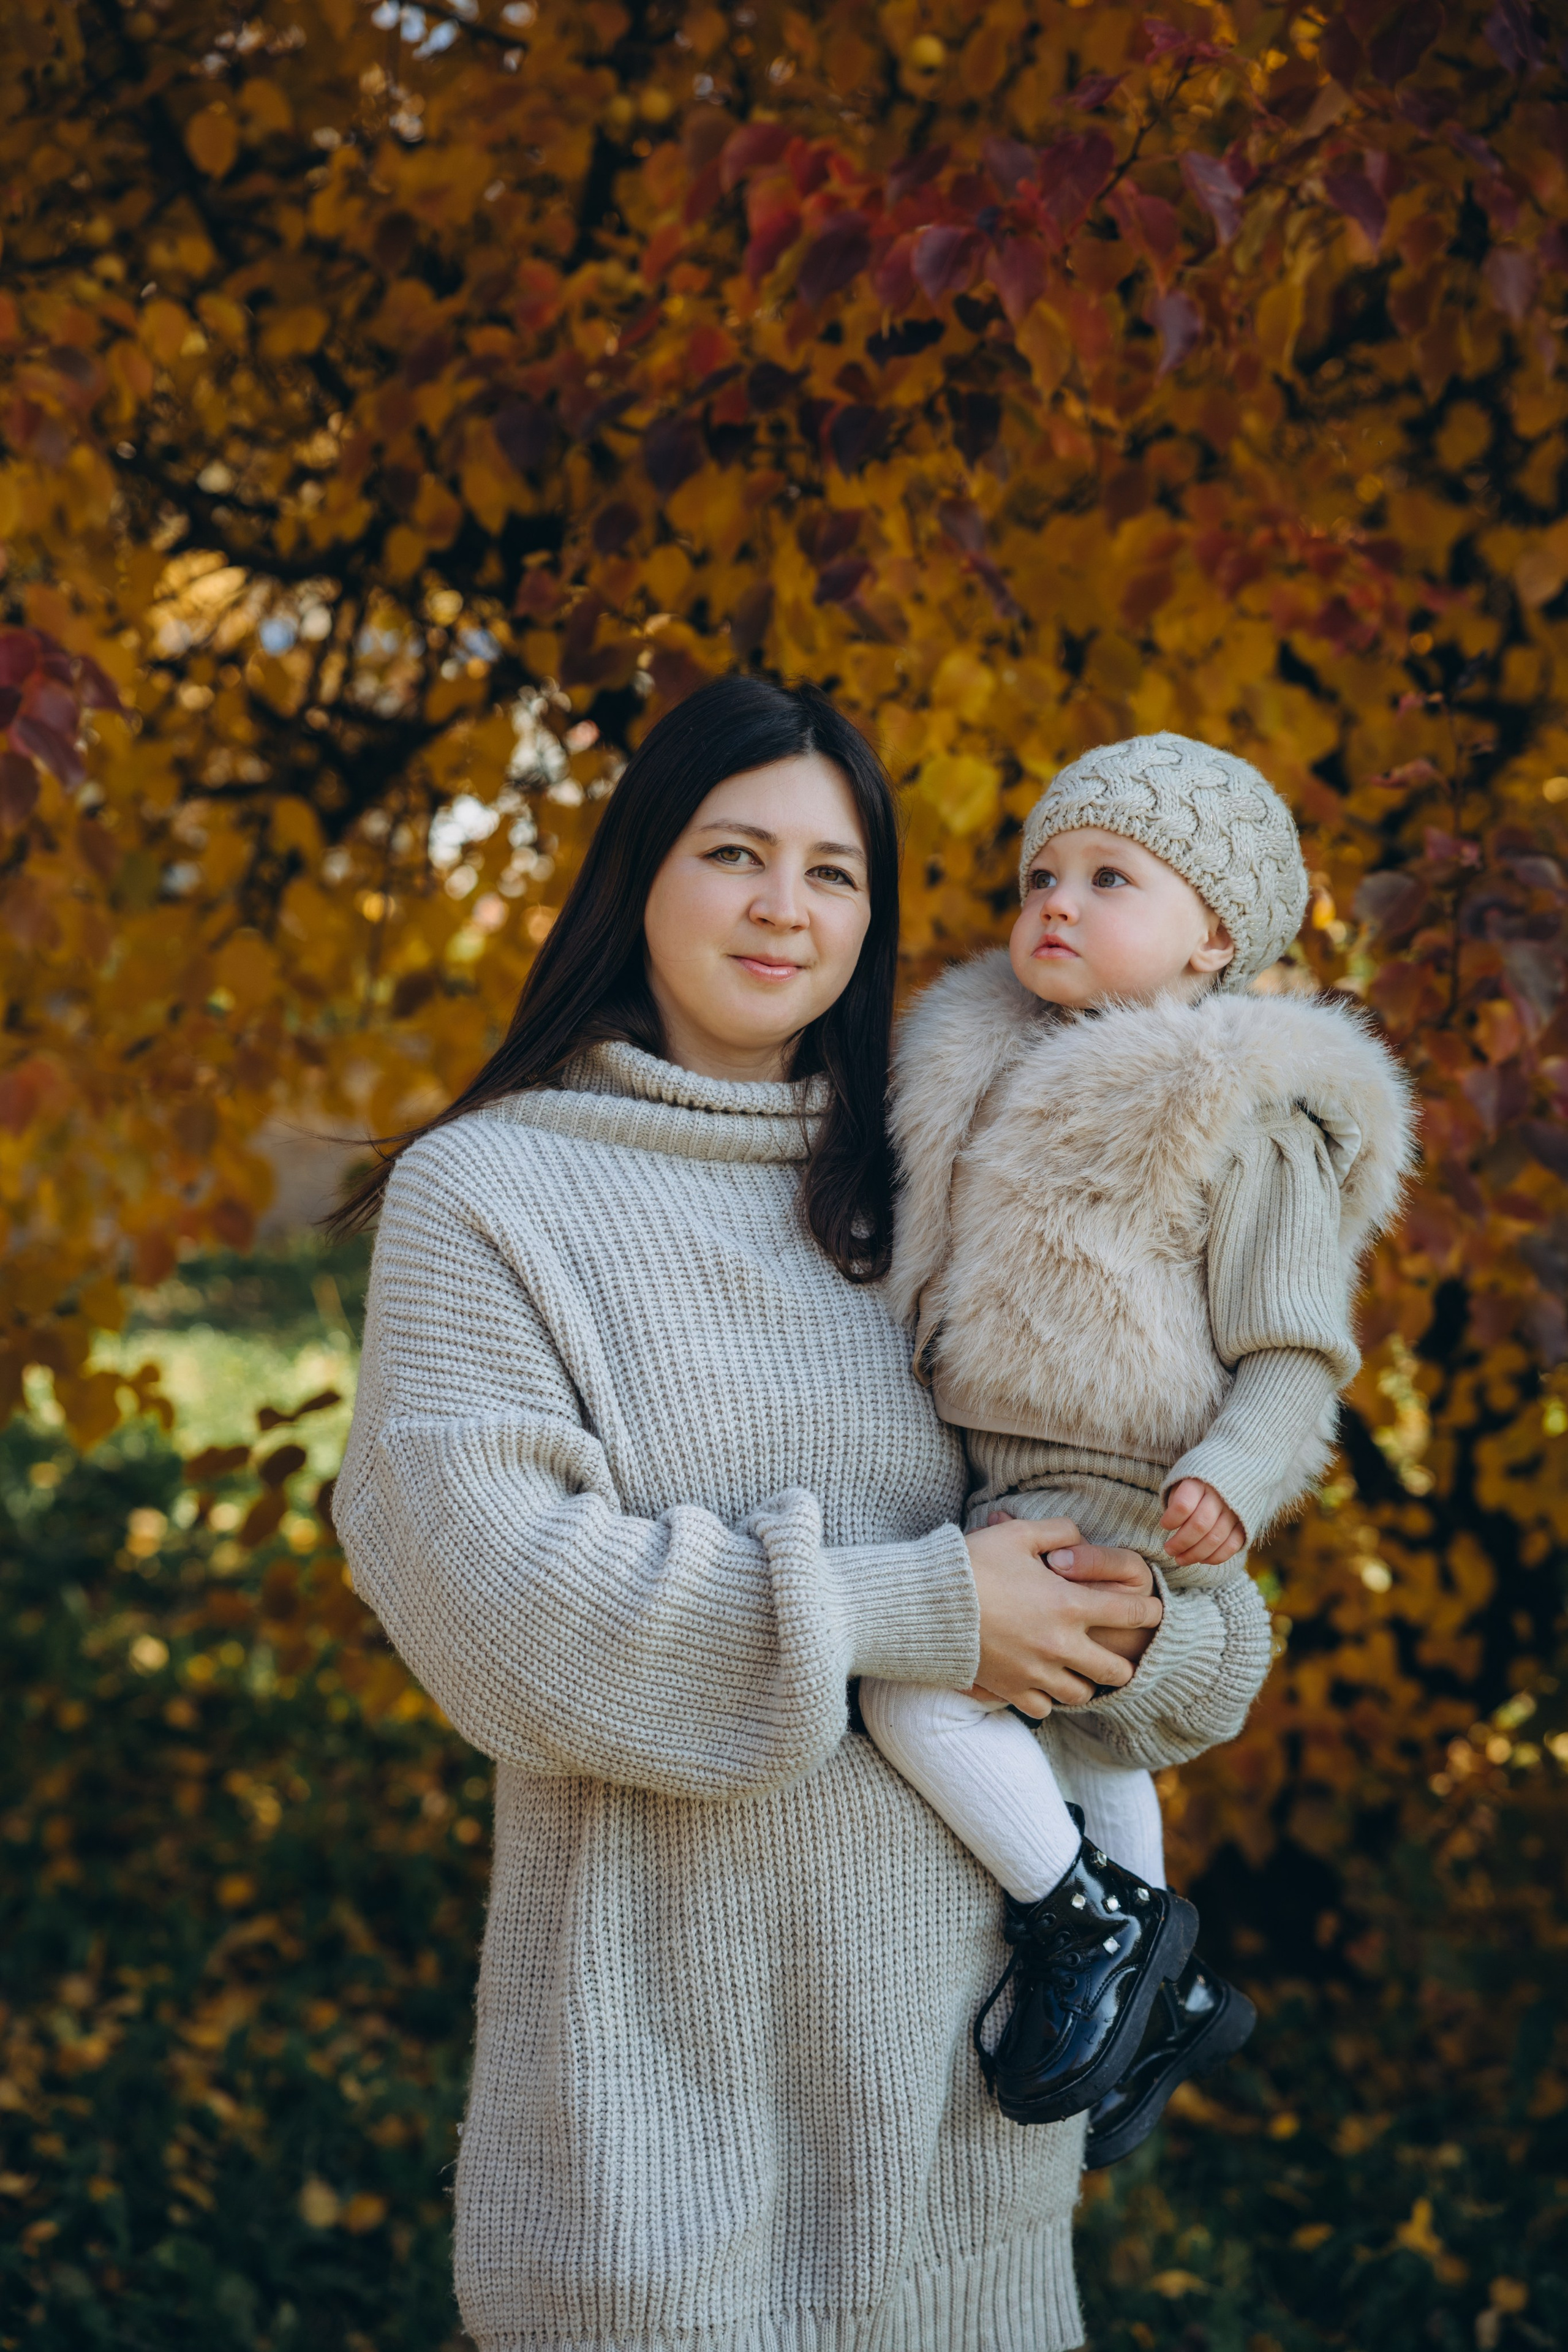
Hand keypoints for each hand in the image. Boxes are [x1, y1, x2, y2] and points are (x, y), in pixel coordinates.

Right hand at [965, 1516, 1163, 1717]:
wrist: (928, 1605)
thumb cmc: (975, 1564)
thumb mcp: (1019, 1534)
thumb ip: (1059, 1531)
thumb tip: (1078, 1538)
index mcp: (1071, 1605)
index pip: (1132, 1613)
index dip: (1150, 1611)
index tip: (1153, 1610)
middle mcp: (1062, 1646)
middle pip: (1117, 1670)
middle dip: (1123, 1660)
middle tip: (1115, 1650)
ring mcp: (1037, 1673)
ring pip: (1083, 1694)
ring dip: (1086, 1682)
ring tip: (1077, 1668)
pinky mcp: (1011, 1690)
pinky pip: (1044, 1708)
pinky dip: (1047, 1698)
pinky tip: (1041, 1681)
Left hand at [1161, 1477, 1244, 1566]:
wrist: (1234, 1471)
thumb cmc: (1198, 1481)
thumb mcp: (1183, 1481)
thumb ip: (1177, 1500)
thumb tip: (1174, 1528)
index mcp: (1200, 1482)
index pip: (1184, 1505)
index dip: (1171, 1519)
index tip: (1164, 1524)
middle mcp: (1219, 1496)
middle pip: (1199, 1525)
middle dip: (1181, 1543)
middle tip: (1169, 1550)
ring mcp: (1234, 1511)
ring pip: (1215, 1539)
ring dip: (1195, 1554)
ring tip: (1180, 1559)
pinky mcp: (1245, 1524)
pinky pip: (1232, 1546)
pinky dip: (1215, 1557)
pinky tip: (1202, 1559)